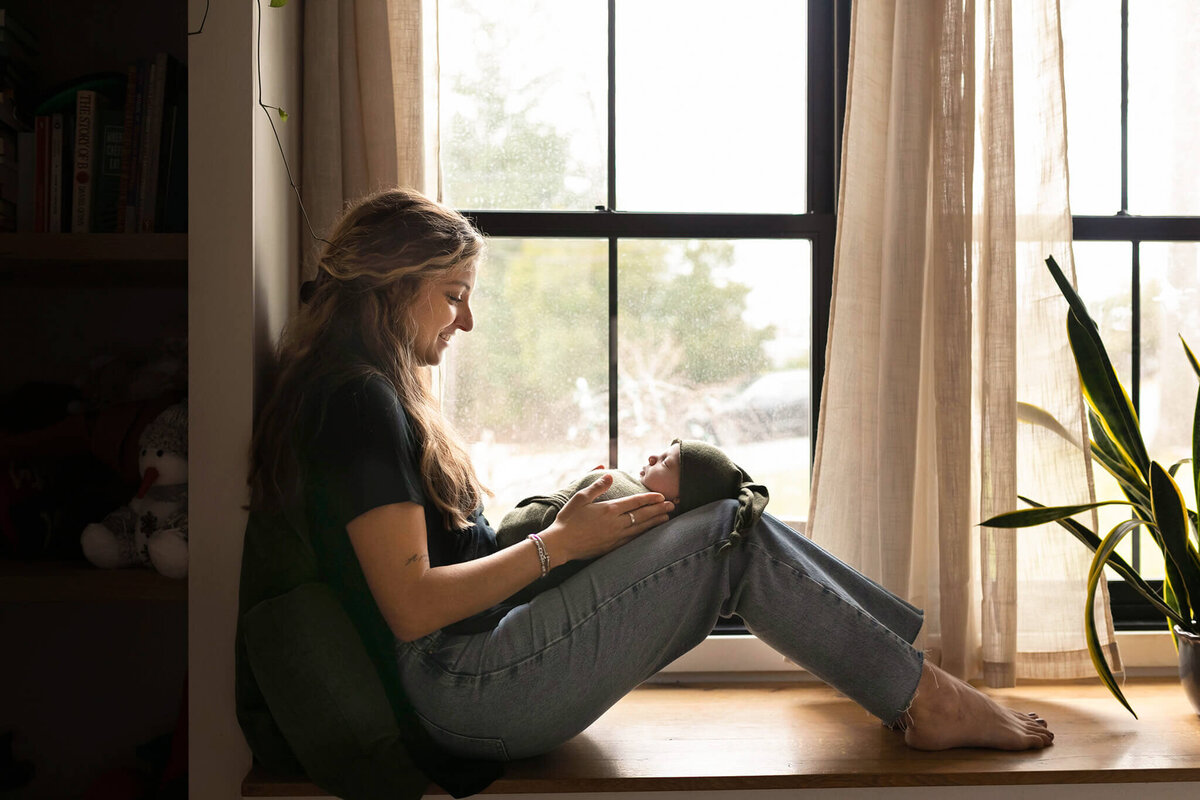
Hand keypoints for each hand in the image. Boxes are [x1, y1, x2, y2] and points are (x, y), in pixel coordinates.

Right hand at [542, 473, 674, 562]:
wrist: (560, 544)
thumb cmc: (568, 519)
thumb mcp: (580, 498)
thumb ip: (597, 486)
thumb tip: (610, 474)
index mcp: (609, 509)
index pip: (635, 502)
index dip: (650, 498)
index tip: (661, 496)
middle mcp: (615, 523)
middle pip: (642, 515)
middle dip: (658, 509)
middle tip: (672, 505)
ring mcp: (615, 537)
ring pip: (641, 528)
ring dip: (655, 522)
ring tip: (667, 518)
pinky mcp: (612, 547)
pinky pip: (633, 539)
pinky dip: (644, 534)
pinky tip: (650, 532)